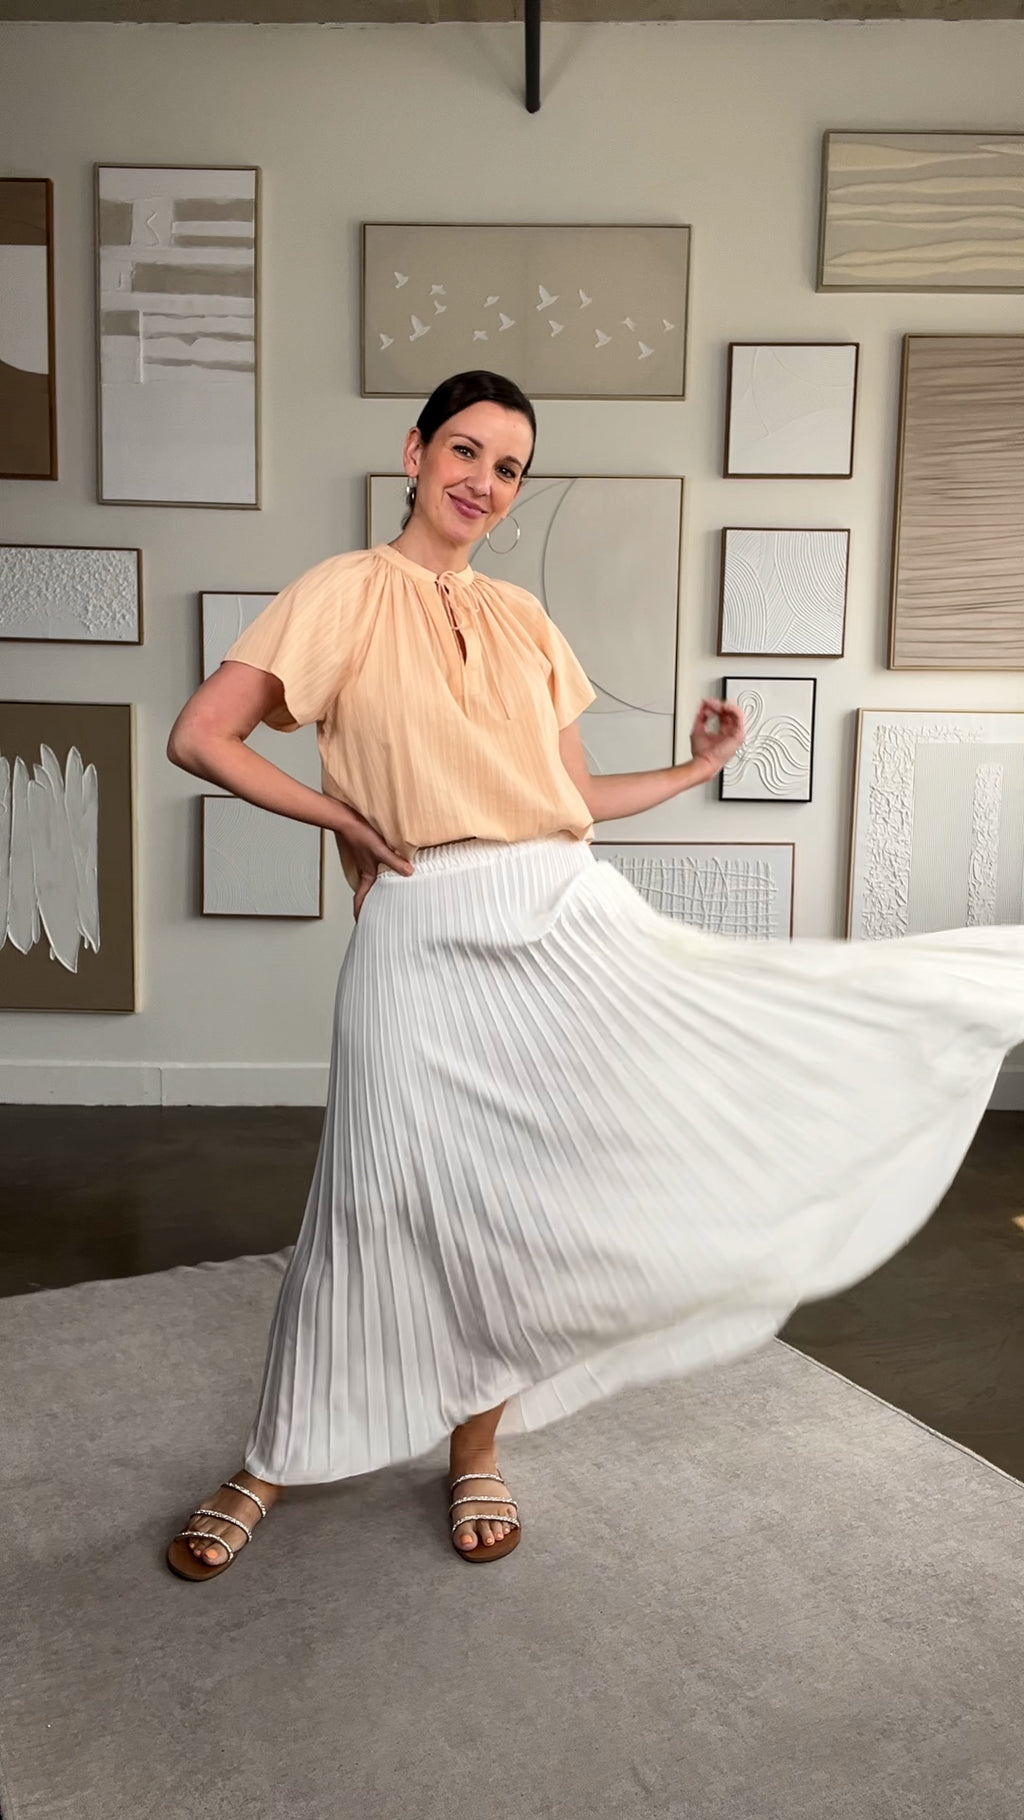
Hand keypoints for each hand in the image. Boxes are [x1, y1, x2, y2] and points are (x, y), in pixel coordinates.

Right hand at [332, 806, 413, 920]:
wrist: (348, 819)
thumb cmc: (359, 834)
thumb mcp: (380, 850)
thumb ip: (395, 862)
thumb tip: (409, 872)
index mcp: (367, 875)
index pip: (362, 898)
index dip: (361, 912)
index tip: (362, 922)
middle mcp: (366, 871)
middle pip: (368, 893)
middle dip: (372, 905)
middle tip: (378, 914)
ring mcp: (368, 863)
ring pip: (373, 882)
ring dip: (378, 890)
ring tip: (388, 896)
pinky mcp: (370, 853)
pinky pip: (377, 869)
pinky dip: (383, 874)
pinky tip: (391, 871)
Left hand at [689, 698, 744, 776]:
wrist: (704, 762)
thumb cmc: (702, 753)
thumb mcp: (698, 729)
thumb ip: (701, 717)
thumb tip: (703, 706)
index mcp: (722, 732)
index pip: (722, 714)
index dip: (714, 707)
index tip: (706, 703)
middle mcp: (729, 732)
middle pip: (729, 712)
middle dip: (719, 705)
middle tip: (711, 703)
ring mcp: (734, 733)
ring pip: (735, 713)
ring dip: (725, 706)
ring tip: (717, 705)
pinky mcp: (738, 735)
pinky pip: (739, 717)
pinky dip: (732, 709)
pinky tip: (724, 707)